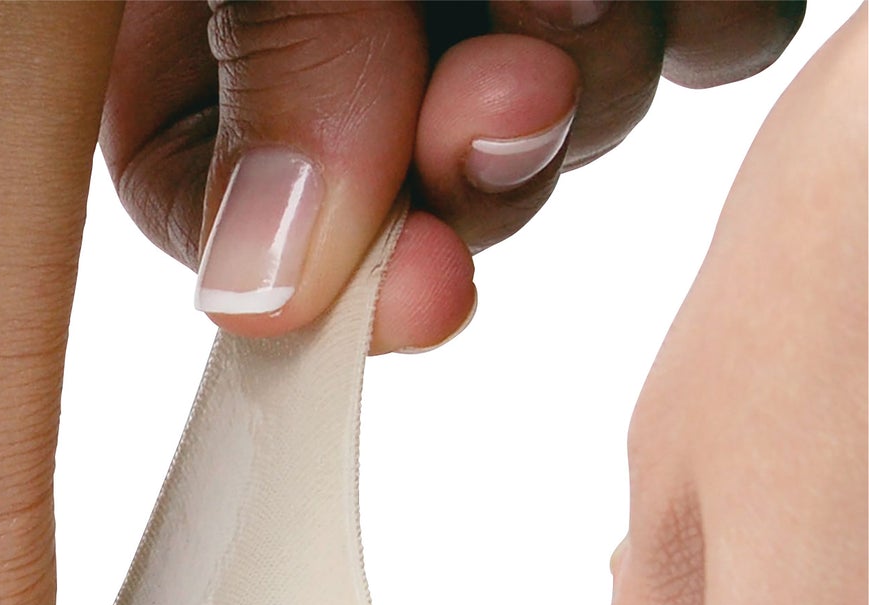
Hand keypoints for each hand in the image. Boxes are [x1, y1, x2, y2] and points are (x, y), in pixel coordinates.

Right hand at [101, 0, 804, 351]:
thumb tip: (259, 285)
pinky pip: (691, 37)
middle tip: (501, 102)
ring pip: (559, 120)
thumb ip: (268, 65)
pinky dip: (697, 16)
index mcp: (208, 0)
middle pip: (391, 181)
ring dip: (590, 88)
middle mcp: (340, 4)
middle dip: (469, 173)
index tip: (404, 292)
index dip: (297, 276)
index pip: (191, 187)